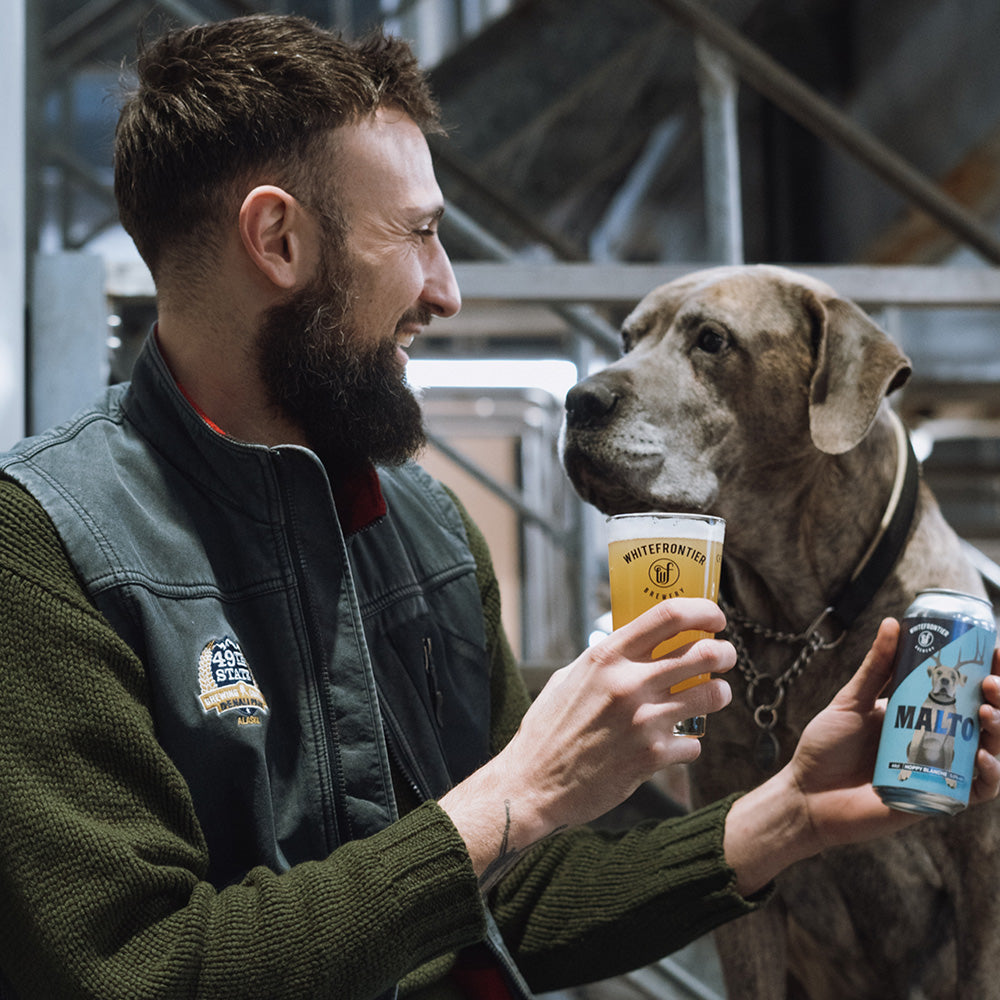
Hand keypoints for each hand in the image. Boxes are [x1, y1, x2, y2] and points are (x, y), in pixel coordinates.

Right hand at [440, 598, 735, 882]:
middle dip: (724, 652)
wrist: (533, 783)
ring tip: (712, 695)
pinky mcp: (651, 758)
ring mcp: (643, 721)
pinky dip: (688, 744)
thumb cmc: (548, 728)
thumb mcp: (570, 677)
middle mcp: (628, 684)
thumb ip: (606, 659)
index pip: (668, 615)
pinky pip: (693, 744)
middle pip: (703, 652)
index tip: (715, 616)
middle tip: (724, 656)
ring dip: (718, 693)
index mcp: (607, 656)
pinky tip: (673, 745)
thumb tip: (638, 642)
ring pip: (711, 695)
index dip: (703, 610)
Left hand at [725, 618, 999, 894]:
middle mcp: (937, 743)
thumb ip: (875, 667)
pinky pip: (977, 790)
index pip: (964, 694)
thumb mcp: (852, 701)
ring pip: (990, 754)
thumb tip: (893, 623)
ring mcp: (940, 771)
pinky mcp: (938, 800)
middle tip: (990, 682)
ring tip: (989, 712)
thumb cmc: (827, 748)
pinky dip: (990, 775)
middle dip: (999, 699)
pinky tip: (984, 757)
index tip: (996, 651)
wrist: (806, 794)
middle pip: (985, 722)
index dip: (987, 675)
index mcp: (920, 716)